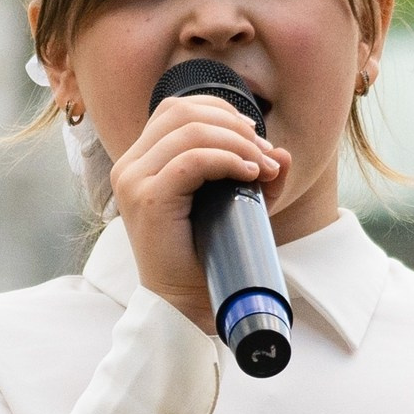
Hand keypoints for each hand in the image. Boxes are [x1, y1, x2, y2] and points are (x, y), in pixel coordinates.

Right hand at [107, 96, 288, 336]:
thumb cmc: (205, 256)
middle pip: (183, 111)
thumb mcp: (234, 206)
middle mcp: (129, 166)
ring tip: (263, 167)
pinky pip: (192, 160)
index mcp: (140, 162)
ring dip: (237, 143)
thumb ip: (257, 177)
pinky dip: (227, 160)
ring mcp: (133, 181)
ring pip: (190, 131)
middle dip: (234, 125)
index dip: (220, 111)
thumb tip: (283, 153)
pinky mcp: (148, 199)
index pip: (175, 109)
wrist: (185, 304)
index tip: (254, 139)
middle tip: (265, 154)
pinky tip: (250, 174)